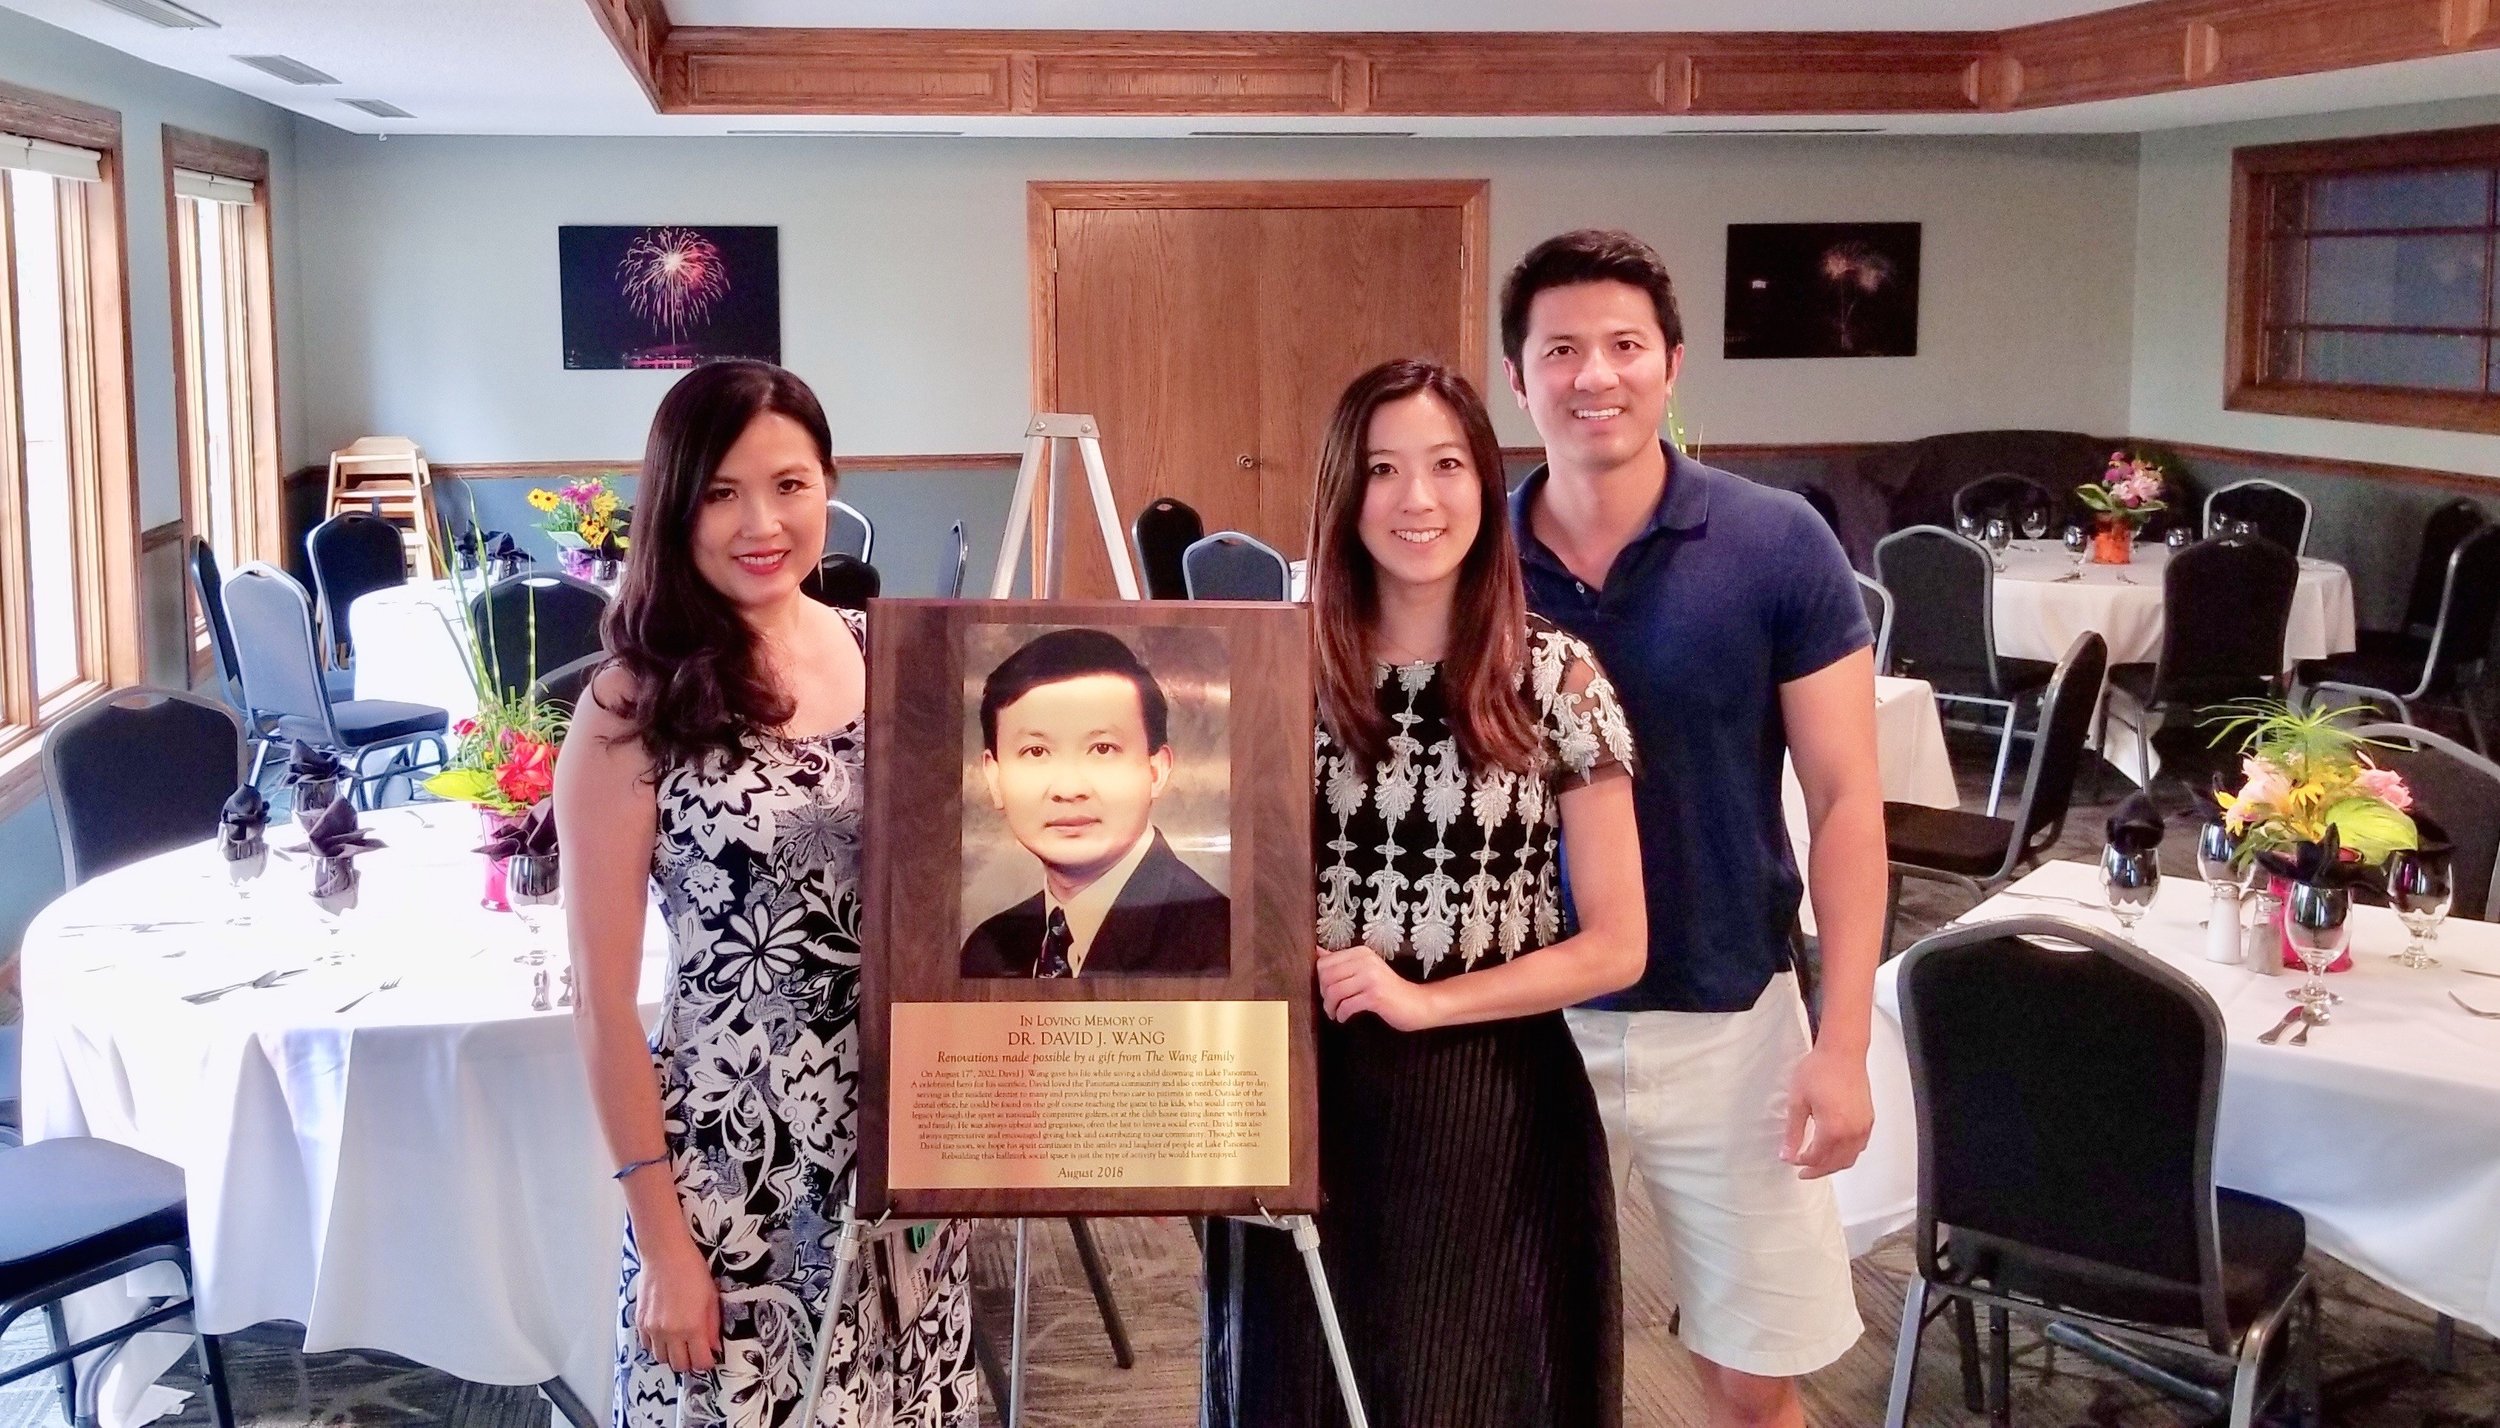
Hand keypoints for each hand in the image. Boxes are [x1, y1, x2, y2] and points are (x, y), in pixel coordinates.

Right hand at [634, 1229, 721, 1373]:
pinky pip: (647, 1346)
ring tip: (680, 1342)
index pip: (700, 1362)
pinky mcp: (640, 1322)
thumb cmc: (691, 1270)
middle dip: (690, 1362)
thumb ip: (712, 1326)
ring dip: (672, 1355)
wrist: (664, 1253)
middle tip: (695, 1351)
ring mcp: (652, 1329)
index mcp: (692, 1327)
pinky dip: (657, 1345)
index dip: (707, 1362)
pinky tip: (665, 1333)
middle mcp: (670, 1332)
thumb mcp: (711, 1297)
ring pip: (661, 1359)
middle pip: (679, 1365)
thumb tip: (714, 1346)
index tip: (709, 1357)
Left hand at [1316, 945, 1442, 1030]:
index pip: (1325, 962)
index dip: (1321, 980)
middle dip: (1324, 995)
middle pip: (1326, 977)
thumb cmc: (1389, 989)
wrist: (1417, 1003)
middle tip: (1331, 1005)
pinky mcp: (1375, 996)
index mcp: (1361, 953)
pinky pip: (1346, 1005)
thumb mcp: (1366, 970)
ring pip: (1334, 991)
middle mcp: (1366, 961)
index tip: (1327, 992)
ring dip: (1330, 1007)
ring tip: (1335, 1013)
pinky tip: (1344, 1017)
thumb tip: (1318, 951)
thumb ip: (1342, 961)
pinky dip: (1341, 1014)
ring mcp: (1371, 978)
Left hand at [1781, 1041, 1873, 1178]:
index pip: (1817, 1157)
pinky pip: (1859, 1146)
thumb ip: (1793, 1132)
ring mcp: (1863, 1127)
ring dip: (1833, 1164)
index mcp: (1833, 1129)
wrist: (1843, 1052)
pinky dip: (1847, 1154)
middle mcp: (1852, 1132)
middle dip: (1818, 1170)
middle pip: (1835, 1163)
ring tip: (1818, 1164)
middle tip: (1803, 1172)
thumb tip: (1787, 1154)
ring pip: (1850, 1158)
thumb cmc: (1819, 1070)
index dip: (1803, 1162)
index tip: (1791, 1160)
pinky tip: (1836, 1150)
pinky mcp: (1868, 1119)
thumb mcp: (1798, 1101)